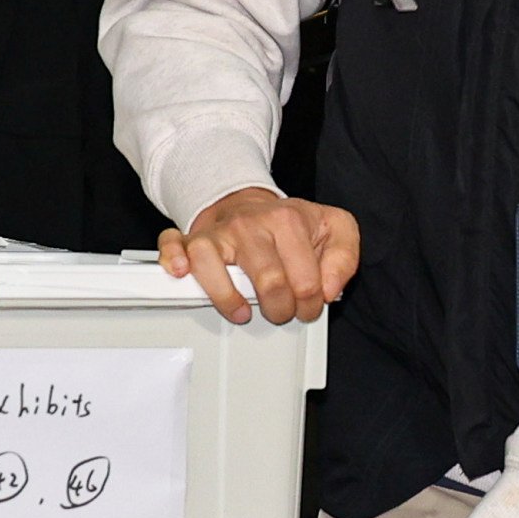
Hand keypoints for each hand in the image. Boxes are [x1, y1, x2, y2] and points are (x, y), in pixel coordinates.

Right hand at [159, 185, 357, 324]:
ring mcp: (219, 231)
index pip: (305, 280)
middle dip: (279, 309)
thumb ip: (345, 257)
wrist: (251, 205)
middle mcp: (251, 224)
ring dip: (227, 298)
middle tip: (280, 311)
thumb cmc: (291, 225)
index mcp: (288, 220)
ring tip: (241, 312)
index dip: (310, 304)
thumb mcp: (335, 229)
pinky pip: (173, 245)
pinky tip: (181, 274)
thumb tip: (329, 289)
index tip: (307, 306)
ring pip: (212, 263)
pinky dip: (173, 259)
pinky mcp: (193, 238)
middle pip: (267, 281)